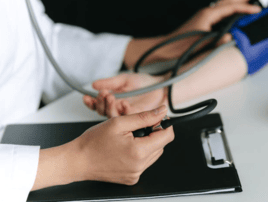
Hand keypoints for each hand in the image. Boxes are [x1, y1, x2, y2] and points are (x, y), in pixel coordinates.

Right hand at [32, 106, 173, 189]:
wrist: (77, 161)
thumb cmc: (93, 142)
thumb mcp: (119, 123)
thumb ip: (144, 117)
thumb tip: (162, 111)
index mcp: (139, 152)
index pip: (167, 136)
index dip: (164, 124)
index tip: (156, 118)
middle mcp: (140, 166)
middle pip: (161, 145)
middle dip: (152, 133)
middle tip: (134, 127)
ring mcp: (136, 174)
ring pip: (153, 153)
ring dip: (146, 143)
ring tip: (128, 138)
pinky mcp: (131, 178)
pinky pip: (144, 163)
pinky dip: (139, 154)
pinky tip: (124, 149)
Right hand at [83, 73, 166, 117]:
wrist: (161, 86)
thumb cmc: (144, 83)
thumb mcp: (125, 80)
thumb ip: (110, 82)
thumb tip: (94, 85)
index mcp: (114, 102)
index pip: (98, 106)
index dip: (92, 102)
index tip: (86, 97)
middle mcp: (119, 111)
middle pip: (104, 113)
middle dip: (100, 103)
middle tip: (103, 93)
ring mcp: (128, 117)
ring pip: (113, 117)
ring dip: (110, 107)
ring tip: (110, 96)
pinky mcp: (137, 120)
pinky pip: (128, 118)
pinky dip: (124, 110)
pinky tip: (123, 103)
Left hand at [166, 0, 261, 52]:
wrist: (167, 48)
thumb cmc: (180, 46)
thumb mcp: (202, 44)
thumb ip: (217, 41)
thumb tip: (230, 37)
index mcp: (207, 15)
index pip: (231, 8)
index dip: (245, 8)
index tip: (257, 10)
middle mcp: (206, 13)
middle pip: (228, 1)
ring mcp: (204, 16)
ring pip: (224, 5)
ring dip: (236, 2)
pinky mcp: (203, 22)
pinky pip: (220, 12)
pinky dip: (229, 10)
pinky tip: (233, 13)